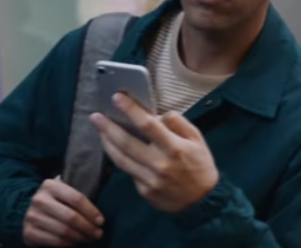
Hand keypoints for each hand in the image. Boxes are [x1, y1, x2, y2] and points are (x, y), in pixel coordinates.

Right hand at [22, 176, 103, 246]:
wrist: (28, 212)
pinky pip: (55, 242)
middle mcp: (39, 199)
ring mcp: (32, 216)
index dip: (91, 211)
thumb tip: (110, 170)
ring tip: (90, 238)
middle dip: (88, 227)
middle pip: (71, 217)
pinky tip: (76, 242)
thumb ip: (83, 182)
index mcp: (50, 185)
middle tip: (98, 233)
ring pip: (64, 231)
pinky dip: (69, 244)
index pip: (76, 198)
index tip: (101, 220)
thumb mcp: (64, 188)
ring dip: (81, 237)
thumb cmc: (55, 200)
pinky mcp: (29, 232)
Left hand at [90, 93, 217, 212]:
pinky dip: (119, 158)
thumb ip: (177, 123)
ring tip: (99, 129)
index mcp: (174, 148)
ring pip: (121, 159)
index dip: (130, 110)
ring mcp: (150, 180)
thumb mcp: (197, 139)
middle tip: (95, 116)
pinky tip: (112, 148)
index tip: (116, 98)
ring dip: (107, 142)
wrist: (205, 202)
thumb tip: (156, 114)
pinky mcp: (145, 192)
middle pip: (126, 143)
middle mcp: (160, 164)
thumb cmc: (200, 166)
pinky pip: (128, 172)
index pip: (147, 124)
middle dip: (108, 127)